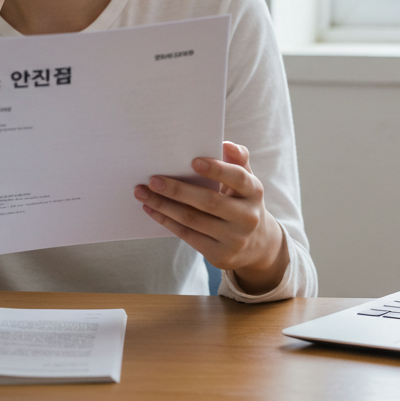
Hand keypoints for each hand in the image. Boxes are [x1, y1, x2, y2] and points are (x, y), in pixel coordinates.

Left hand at [133, 141, 289, 295]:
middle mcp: (247, 217)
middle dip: (178, 190)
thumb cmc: (242, 202)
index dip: (217, 170)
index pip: (238, 178)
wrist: (257, 244)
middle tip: (153, 180)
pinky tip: (151, 209)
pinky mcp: (220, 255)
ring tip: (143, 193)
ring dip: (164, 206)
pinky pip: (187, 235)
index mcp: (254, 192)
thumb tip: (226, 145)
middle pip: (209, 202)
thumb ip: (238, 161)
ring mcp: (234, 239)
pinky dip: (166, 220)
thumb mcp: (246, 182)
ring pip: (192, 220)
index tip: (194, 161)